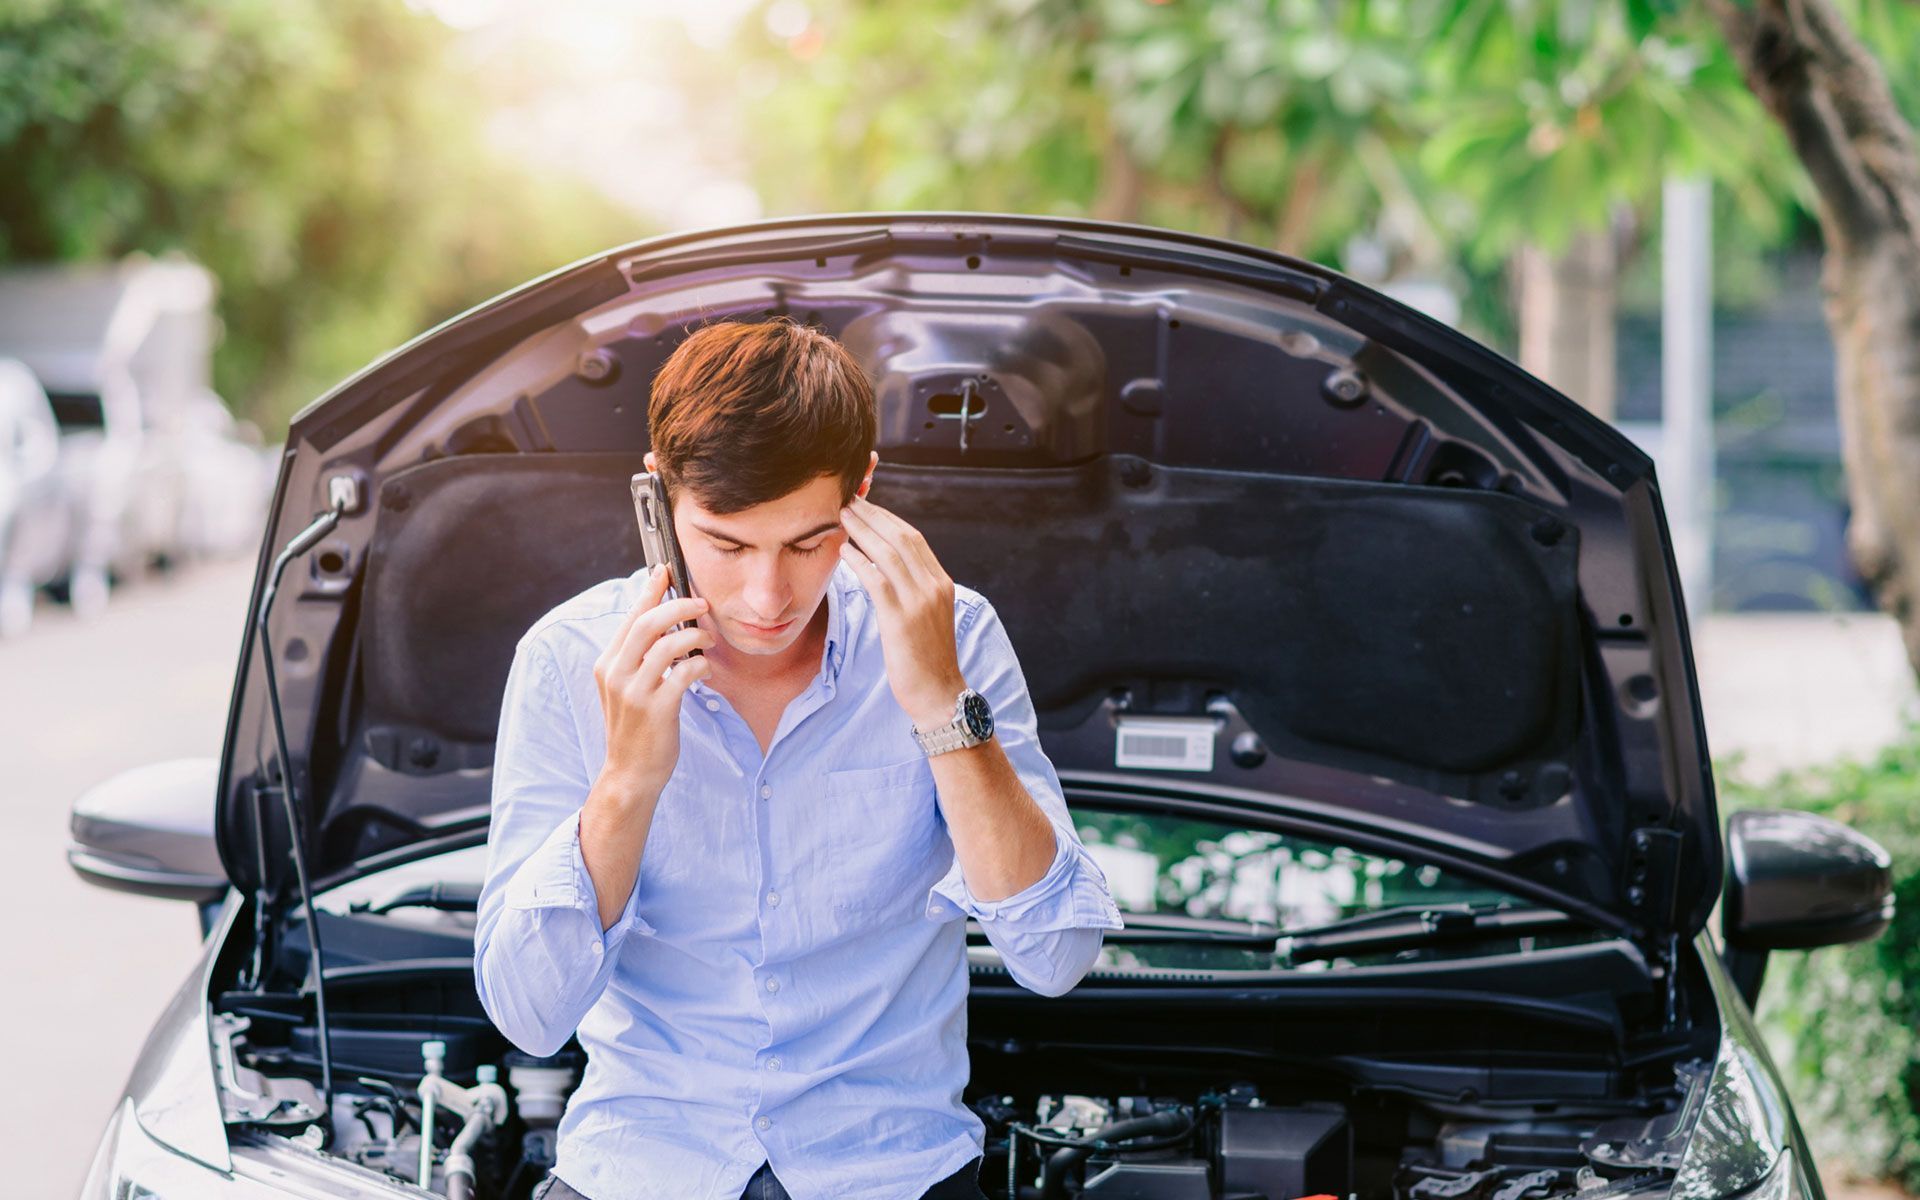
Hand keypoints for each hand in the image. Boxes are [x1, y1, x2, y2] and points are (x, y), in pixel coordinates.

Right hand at [590, 564, 715, 805]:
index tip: (667, 570)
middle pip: (648, 622)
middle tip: (702, 604)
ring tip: (709, 641)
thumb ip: (638, 657)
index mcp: (607, 663)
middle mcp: (615, 673)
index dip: (650, 591)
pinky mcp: (655, 709)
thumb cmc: (636, 728)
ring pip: (668, 644)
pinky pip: (684, 673)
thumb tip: (664, 621)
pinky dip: (701, 665)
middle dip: (680, 606)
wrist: (630, 773)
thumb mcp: (627, 687)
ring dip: (696, 636)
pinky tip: (706, 671)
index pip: (631, 617)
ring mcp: (634, 692)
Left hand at [837, 495, 966, 729]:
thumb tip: (886, 571)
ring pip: (889, 553)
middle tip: (850, 501)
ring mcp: (919, 601)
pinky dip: (859, 561)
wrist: (938, 693)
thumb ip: (913, 591)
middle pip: (901, 537)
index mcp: (941, 583)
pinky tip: (844, 551)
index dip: (888, 519)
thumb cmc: (926, 659)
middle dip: (873, 516)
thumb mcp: (927, 617)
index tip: (867, 506)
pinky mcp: (901, 618)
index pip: (913, 539)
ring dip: (863, 531)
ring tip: (842, 516)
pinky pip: (877, 580)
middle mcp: (933, 586)